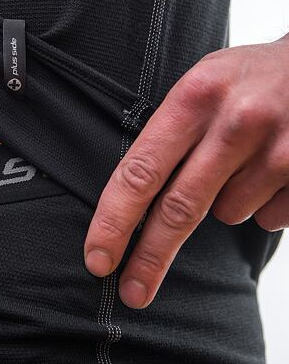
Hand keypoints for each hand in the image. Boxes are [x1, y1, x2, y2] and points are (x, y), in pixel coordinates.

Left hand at [84, 34, 288, 308]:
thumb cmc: (249, 77)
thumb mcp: (202, 85)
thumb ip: (172, 135)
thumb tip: (140, 199)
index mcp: (195, 98)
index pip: (141, 171)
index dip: (114, 221)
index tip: (98, 257)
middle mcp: (236, 123)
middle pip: (178, 210)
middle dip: (149, 258)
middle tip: (130, 291)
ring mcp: (280, 150)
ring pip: (229, 212)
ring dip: (226, 199)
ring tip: (242, 158)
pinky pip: (269, 217)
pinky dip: (263, 201)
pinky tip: (274, 166)